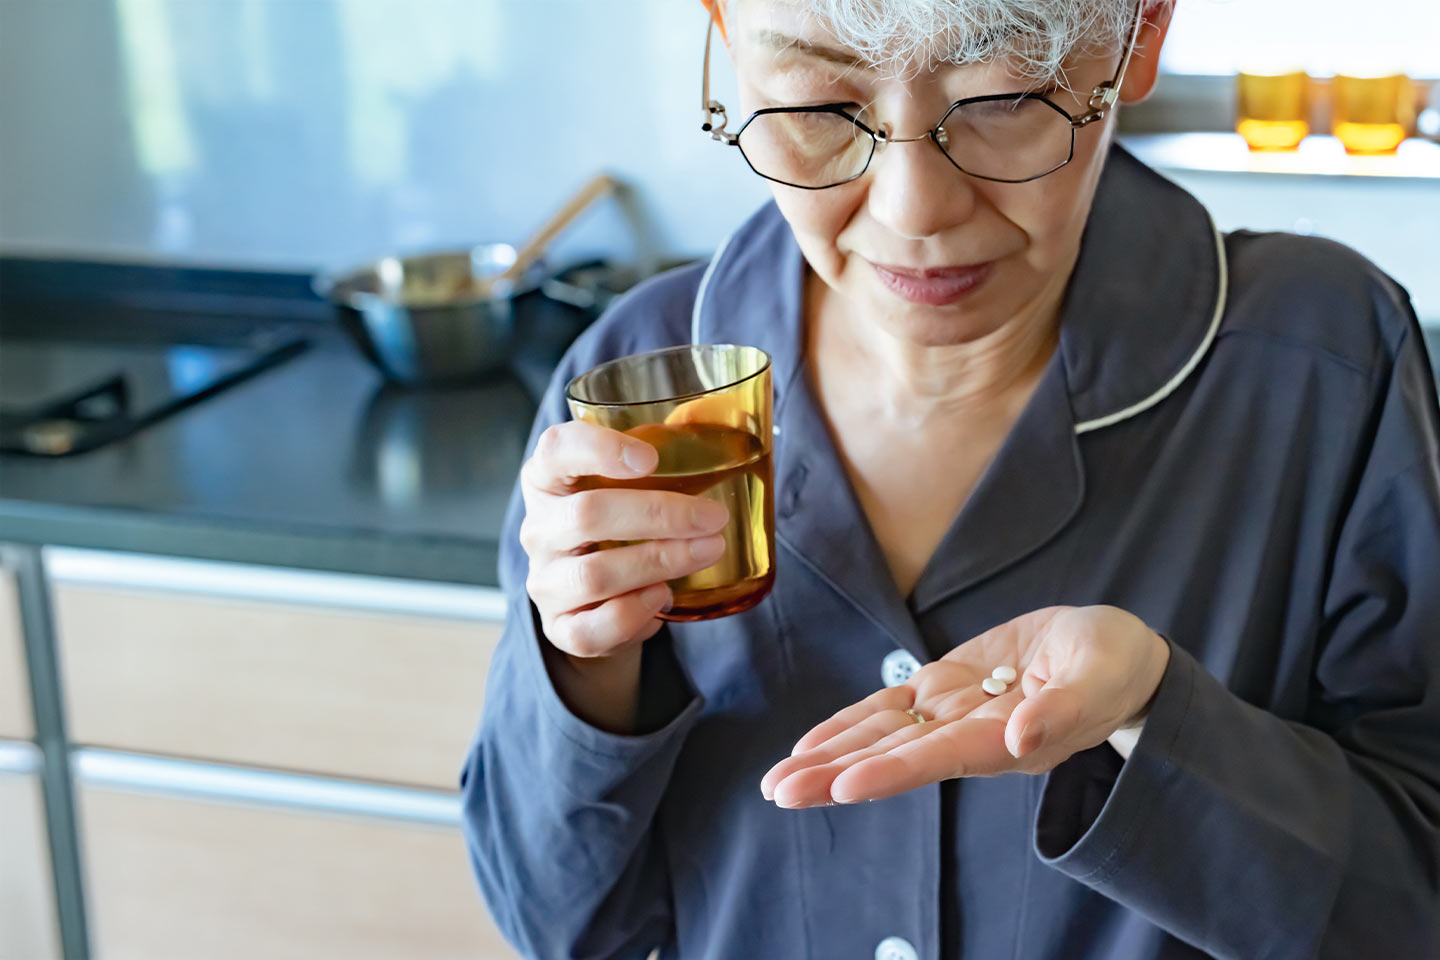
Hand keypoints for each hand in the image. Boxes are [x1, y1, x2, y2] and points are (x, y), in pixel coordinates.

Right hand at [519, 420, 728, 658]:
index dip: (599, 449)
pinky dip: (636, 612)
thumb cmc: (623, 526)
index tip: (651, 458)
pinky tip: (664, 597)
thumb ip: (667, 444)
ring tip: (707, 551)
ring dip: (661, 562)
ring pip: (596, 574)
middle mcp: (538, 528)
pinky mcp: (561, 628)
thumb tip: (705, 411)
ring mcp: (544, 581)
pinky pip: (593, 627)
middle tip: (713, 517)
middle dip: (661, 515)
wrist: (602, 602)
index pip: (556, 449)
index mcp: (549, 478)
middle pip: (588, 515)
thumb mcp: (636, 483)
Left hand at [761, 606, 1169, 806]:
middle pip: (894, 757)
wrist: (1112, 653)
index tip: (843, 787)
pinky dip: (849, 725)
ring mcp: (953, 713)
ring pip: (881, 737)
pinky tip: (811, 745)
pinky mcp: (945, 687)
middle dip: (834, 775)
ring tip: (777, 781)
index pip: (939, 757)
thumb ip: (1064, 708)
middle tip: (779, 792)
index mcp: (1007, 739)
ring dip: (828, 756)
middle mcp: (970, 736)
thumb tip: (1024, 739)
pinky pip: (889, 708)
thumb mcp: (1101, 675)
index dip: (891, 771)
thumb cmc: (1115, 665)